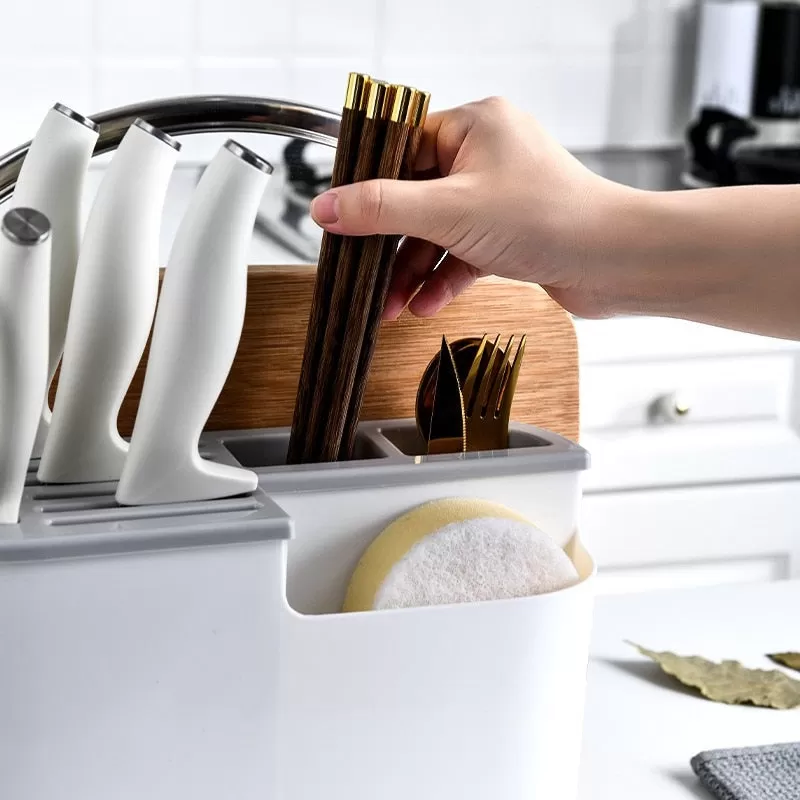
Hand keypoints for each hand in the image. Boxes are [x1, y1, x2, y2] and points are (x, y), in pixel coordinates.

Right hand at [309, 96, 632, 319]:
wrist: (613, 263)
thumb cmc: (551, 218)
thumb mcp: (450, 211)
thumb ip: (382, 209)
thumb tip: (327, 207)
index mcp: (475, 125)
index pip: (401, 148)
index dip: (369, 185)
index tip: (340, 216)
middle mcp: (487, 156)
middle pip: (416, 197)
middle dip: (390, 244)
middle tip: (363, 272)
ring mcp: (499, 196)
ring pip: (438, 231)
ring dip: (413, 270)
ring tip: (390, 304)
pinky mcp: (510, 232)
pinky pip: (463, 252)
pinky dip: (444, 278)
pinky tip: (426, 304)